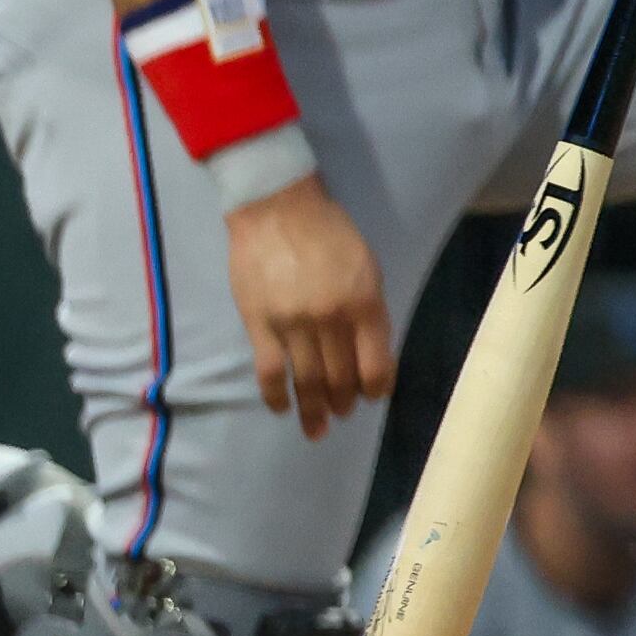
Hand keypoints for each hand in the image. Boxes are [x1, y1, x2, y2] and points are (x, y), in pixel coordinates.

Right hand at [227, 178, 394, 437]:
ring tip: (317, 428)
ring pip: (306, 382)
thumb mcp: (366, 265)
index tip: (372, 396)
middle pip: (340, 378)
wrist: (277, 207)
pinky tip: (282, 408)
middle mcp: (331, 319)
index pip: (376, 364)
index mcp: (364, 303)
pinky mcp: (259, 325)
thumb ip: (369, 309)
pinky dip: (276, 396)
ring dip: (313, 411)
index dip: (377, 387)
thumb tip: (369, 350)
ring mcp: (293, 325)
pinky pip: (269, 372)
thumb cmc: (329, 232)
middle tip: (343, 413)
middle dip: (344, 402)